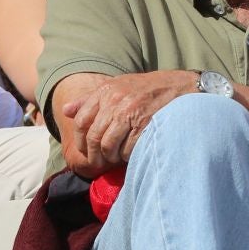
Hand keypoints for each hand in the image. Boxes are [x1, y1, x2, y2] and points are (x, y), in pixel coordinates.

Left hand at [62, 71, 194, 166]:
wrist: (183, 87)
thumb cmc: (148, 89)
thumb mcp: (119, 86)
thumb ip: (91, 99)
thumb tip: (66, 110)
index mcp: (107, 91)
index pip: (81, 120)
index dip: (80, 139)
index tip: (86, 150)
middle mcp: (116, 101)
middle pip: (94, 137)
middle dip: (95, 155)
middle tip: (100, 163)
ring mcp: (131, 113)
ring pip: (109, 146)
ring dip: (111, 157)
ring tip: (117, 158)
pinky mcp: (146, 125)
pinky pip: (128, 149)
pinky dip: (128, 156)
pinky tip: (132, 154)